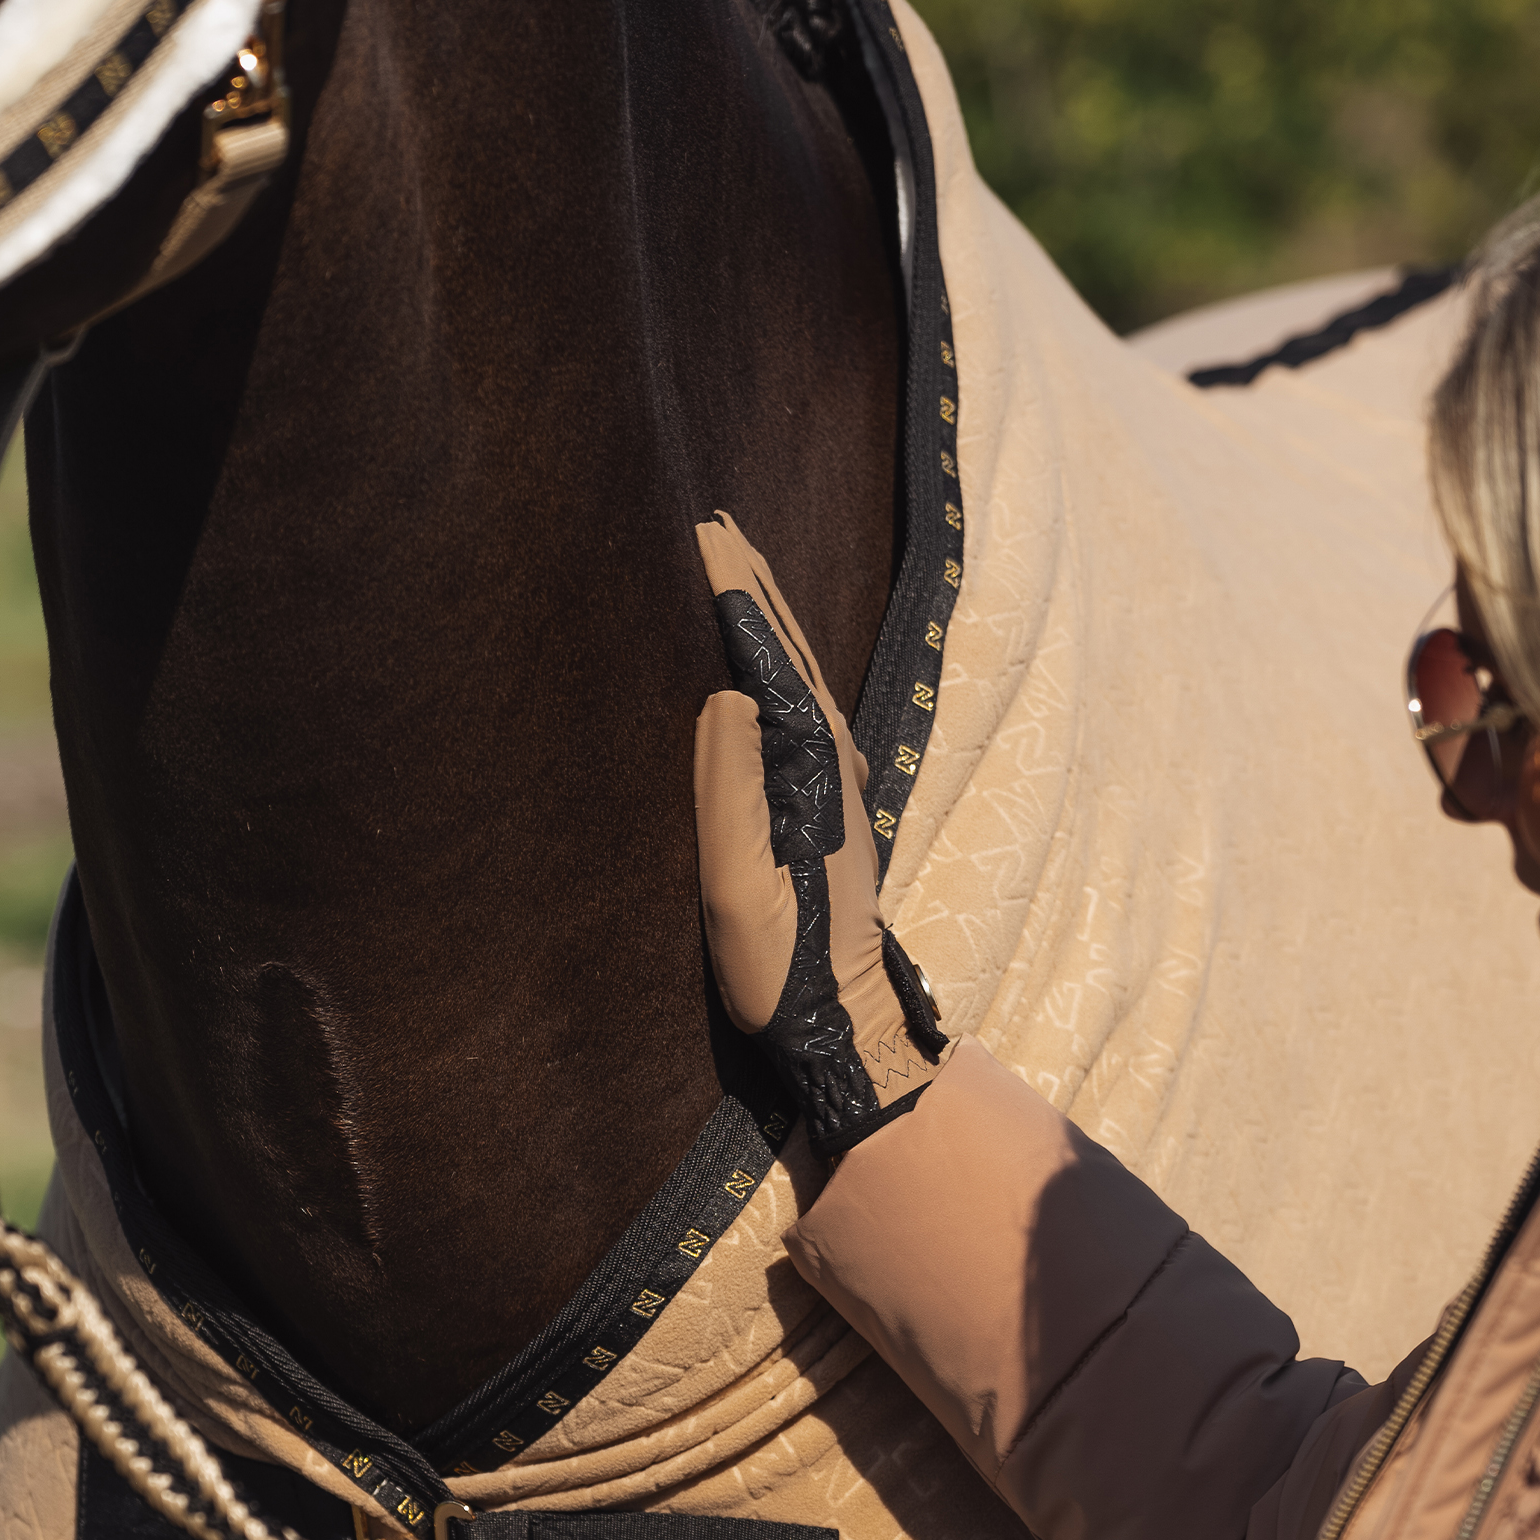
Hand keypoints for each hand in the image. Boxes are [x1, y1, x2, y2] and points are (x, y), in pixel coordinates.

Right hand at [693, 512, 946, 1156]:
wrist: (838, 1017)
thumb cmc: (781, 963)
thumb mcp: (741, 887)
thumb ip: (733, 791)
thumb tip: (727, 694)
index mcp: (804, 764)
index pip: (763, 656)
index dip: (731, 593)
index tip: (701, 532)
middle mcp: (828, 758)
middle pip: (788, 647)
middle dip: (752, 582)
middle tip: (713, 522)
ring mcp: (831, 777)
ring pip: (798, 669)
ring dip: (767, 612)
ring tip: (733, 565)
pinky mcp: (824, 799)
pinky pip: (797, 701)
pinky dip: (776, 657)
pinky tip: (759, 656)